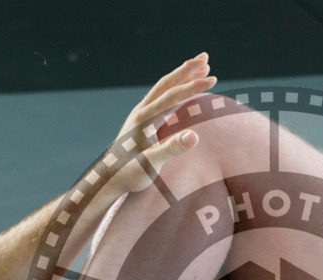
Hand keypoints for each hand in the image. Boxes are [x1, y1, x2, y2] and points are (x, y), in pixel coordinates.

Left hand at [108, 53, 217, 194]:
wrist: (109, 178)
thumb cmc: (129, 174)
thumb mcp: (151, 165)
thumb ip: (171, 149)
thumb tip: (194, 136)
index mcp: (144, 118)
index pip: (172, 96)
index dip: (193, 86)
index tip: (213, 78)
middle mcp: (142, 111)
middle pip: (167, 84)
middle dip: (187, 70)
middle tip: (206, 57)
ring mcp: (143, 115)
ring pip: (165, 89)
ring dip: (182, 77)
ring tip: (200, 66)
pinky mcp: (144, 121)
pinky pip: (164, 99)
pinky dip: (177, 90)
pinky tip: (186, 91)